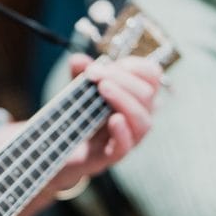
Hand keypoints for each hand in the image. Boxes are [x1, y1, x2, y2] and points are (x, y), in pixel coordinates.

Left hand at [48, 54, 160, 191]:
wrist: (63, 146)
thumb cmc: (80, 115)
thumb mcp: (79, 87)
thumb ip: (80, 72)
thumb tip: (78, 60)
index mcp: (136, 96)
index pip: (152, 76)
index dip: (135, 66)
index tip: (109, 64)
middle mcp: (138, 116)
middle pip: (147, 95)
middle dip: (121, 79)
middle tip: (95, 74)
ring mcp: (128, 138)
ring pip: (143, 121)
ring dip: (124, 100)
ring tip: (103, 88)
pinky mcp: (111, 155)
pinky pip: (126, 146)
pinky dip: (122, 131)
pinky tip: (112, 119)